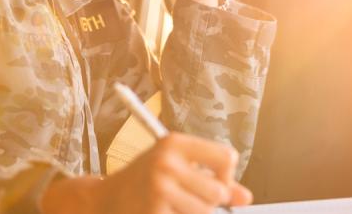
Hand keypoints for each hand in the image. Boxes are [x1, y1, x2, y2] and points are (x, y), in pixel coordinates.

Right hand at [40, 132, 252, 213]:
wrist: (105, 199)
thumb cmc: (146, 180)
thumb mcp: (176, 167)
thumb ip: (212, 179)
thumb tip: (245, 198)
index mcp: (175, 143)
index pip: (227, 157)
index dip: (226, 175)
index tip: (214, 181)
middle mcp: (167, 162)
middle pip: (218, 191)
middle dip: (211, 201)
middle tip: (191, 199)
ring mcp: (159, 188)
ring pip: (205, 212)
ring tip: (176, 206)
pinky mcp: (154, 211)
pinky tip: (165, 212)